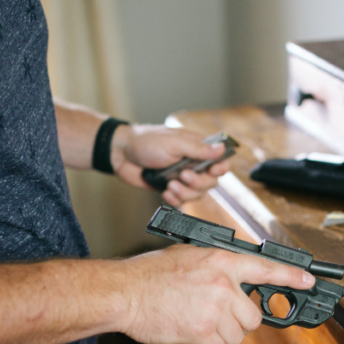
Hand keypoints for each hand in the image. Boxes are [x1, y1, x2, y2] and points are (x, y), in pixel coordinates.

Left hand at [111, 124, 231, 205]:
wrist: (120, 153)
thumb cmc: (146, 142)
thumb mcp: (174, 143)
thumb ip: (199, 149)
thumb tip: (222, 148)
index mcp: (197, 147)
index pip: (220, 160)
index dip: (221, 168)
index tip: (213, 171)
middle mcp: (192, 163)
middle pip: (210, 182)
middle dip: (198, 183)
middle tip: (183, 176)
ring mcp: (181, 177)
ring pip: (197, 194)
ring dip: (185, 193)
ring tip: (170, 185)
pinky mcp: (170, 188)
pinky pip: (181, 201)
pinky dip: (175, 200)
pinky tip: (164, 192)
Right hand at [119, 244, 314, 343]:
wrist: (125, 292)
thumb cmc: (150, 274)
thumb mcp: (188, 256)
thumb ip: (215, 267)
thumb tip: (234, 281)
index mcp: (222, 261)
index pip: (266, 268)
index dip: (291, 277)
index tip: (309, 282)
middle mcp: (224, 284)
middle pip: (253, 317)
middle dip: (236, 322)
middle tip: (213, 316)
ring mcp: (215, 308)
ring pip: (237, 336)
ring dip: (218, 335)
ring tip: (192, 320)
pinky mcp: (203, 331)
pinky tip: (187, 332)